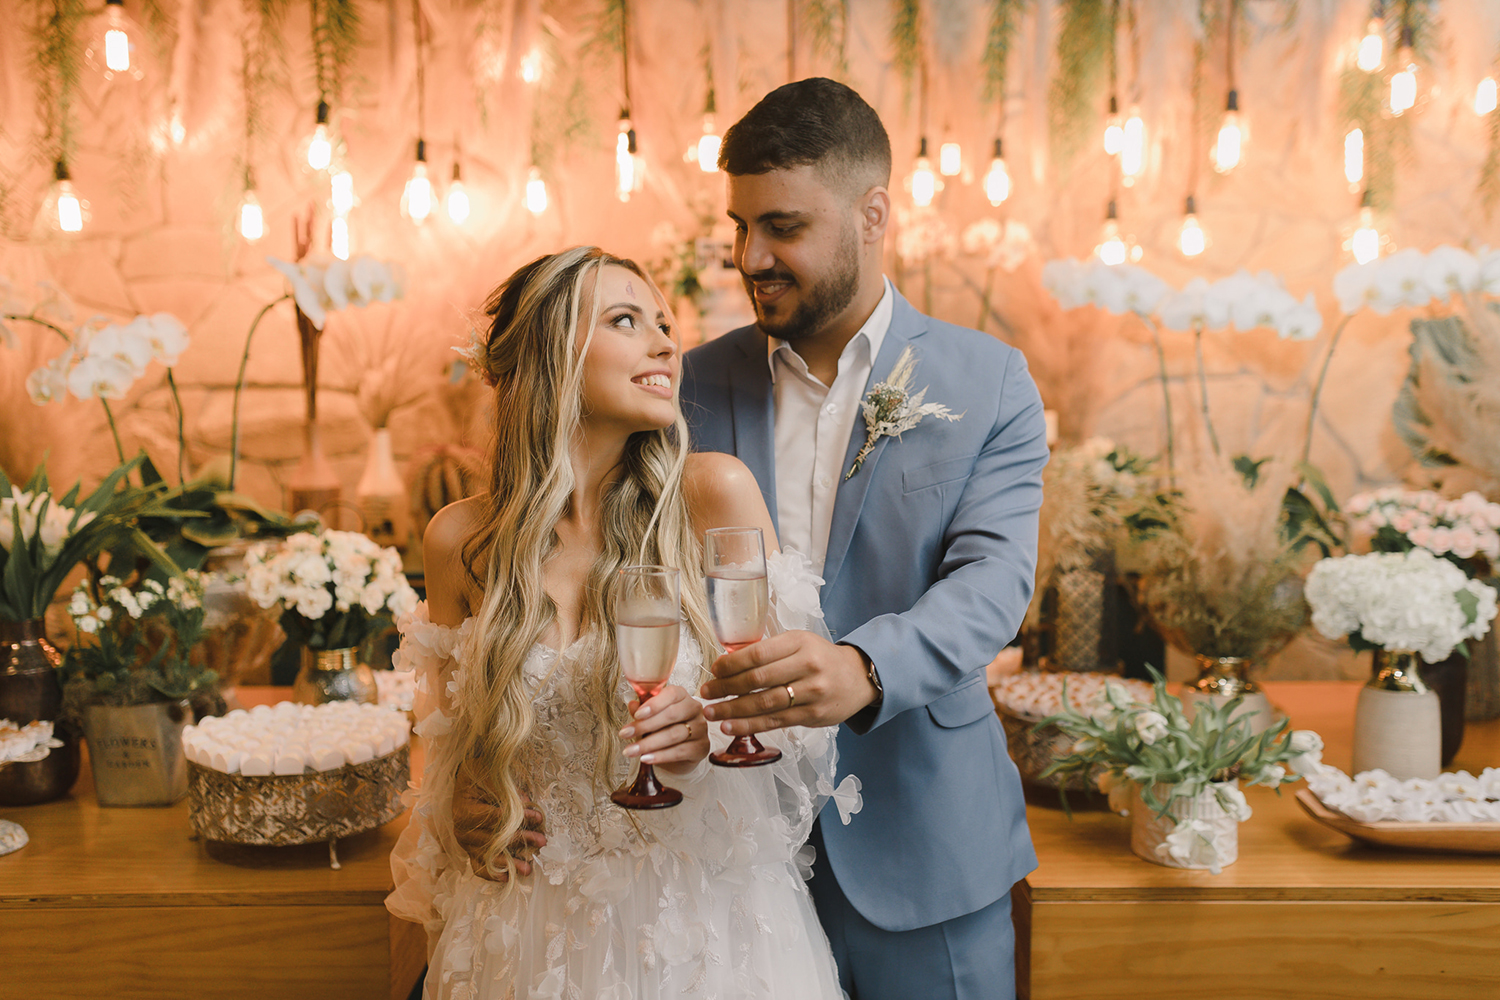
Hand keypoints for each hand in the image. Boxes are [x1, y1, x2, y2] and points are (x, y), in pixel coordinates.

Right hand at [452, 765, 546, 882]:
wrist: (466, 784)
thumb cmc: (481, 780)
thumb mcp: (493, 779)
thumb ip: (507, 792)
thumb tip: (525, 802)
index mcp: (465, 812)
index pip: (496, 817)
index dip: (518, 818)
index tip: (538, 817)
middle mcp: (462, 831)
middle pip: (493, 839)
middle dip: (520, 840)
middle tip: (542, 841)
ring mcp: (465, 843)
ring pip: (488, 857)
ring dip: (509, 863)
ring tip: (527, 869)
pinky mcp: (470, 851)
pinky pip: (480, 866)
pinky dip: (493, 874)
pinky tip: (508, 878)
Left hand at [620, 683, 709, 774]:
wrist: (679, 752)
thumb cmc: (664, 728)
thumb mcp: (650, 718)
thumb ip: (642, 711)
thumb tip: (632, 705)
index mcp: (682, 696)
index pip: (672, 694)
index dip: (654, 704)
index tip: (637, 715)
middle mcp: (694, 709)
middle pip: (672, 715)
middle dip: (645, 725)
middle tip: (625, 734)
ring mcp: (700, 728)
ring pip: (674, 735)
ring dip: (648, 743)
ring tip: (631, 750)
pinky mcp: (702, 747)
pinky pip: (679, 751)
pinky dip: (660, 756)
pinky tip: (646, 758)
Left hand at [699, 630, 878, 734]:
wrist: (858, 677)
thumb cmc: (821, 658)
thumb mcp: (799, 643)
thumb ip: (770, 652)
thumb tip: (728, 662)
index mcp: (800, 643)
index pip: (758, 654)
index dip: (731, 664)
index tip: (714, 670)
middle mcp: (807, 667)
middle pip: (757, 680)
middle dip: (725, 688)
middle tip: (705, 693)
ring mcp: (811, 693)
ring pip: (763, 704)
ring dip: (732, 710)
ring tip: (711, 713)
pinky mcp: (812, 716)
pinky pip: (774, 722)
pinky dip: (749, 725)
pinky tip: (730, 726)